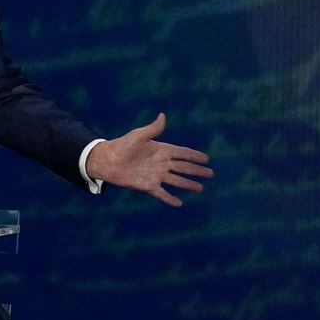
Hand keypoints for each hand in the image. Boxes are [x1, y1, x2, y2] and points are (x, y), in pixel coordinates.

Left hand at [86, 113, 212, 206]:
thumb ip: (153, 129)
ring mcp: (156, 175)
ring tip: (200, 188)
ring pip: (176, 181)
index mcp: (161, 149)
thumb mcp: (138, 135)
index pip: (182, 153)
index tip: (207, 159)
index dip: (194, 155)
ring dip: (188, 184)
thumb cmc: (122, 145)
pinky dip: (170, 198)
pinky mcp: (148, 185)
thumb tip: (163, 116)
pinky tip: (179, 203)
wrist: (108, 160)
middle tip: (211, 174)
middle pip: (183, 167)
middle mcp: (161, 163)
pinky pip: (162, 193)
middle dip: (197, 170)